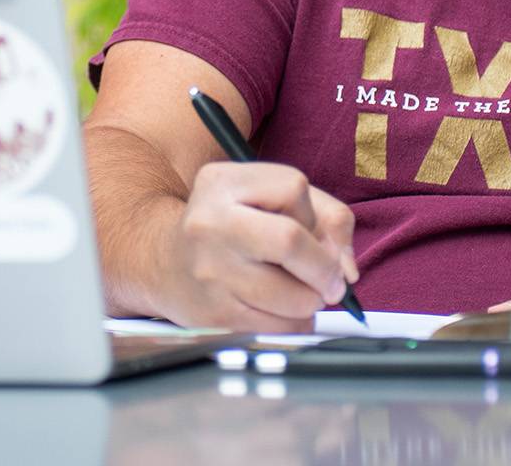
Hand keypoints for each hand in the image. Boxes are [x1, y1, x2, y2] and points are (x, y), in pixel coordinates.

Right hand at [157, 161, 358, 332]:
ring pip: (293, 295)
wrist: (163, 263)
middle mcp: (210, 223)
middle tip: (331, 281)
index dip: (312, 214)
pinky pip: (278, 327)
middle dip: (324, 268)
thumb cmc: (231, 227)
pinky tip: (280, 311)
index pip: (293, 187)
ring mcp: (209, 271)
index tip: (308, 230)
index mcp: (222, 182)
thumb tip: (347, 269)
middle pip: (291, 240)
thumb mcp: (266, 199)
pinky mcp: (213, 314)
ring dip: (312, 301)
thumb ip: (324, 217)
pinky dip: (294, 323)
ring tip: (299, 294)